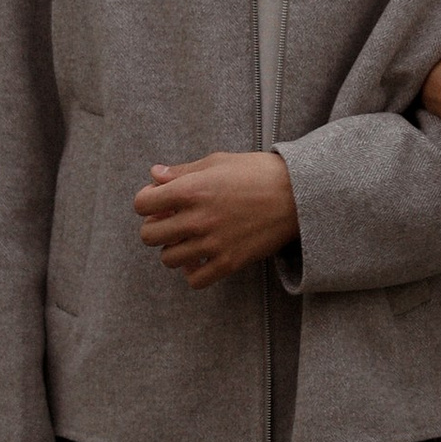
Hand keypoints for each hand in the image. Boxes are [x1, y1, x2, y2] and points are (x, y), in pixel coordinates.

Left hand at [134, 149, 299, 288]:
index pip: (142, 204)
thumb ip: (182, 171)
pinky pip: (194, 280)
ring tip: (188, 240)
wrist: (298, 194)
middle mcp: (198, 218)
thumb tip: (154, 175)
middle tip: (171, 222)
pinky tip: (200, 258)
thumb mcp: (218, 162)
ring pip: (168, 259)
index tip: (158, 202)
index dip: (147, 202)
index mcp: (191, 189)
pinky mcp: (229, 262)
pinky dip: (192, 271)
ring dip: (173, 249)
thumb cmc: (258, 172)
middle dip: (155, 227)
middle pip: (149, 235)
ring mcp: (213, 243)